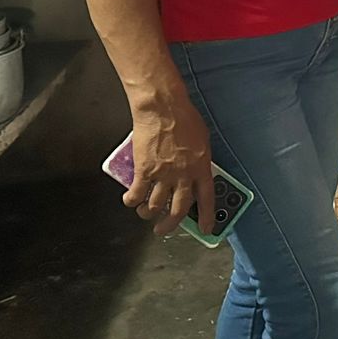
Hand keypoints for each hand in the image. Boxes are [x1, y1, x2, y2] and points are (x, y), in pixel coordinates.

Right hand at [127, 93, 214, 236]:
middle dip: (171, 224)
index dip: (206, 217)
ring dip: (149, 213)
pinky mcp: (144, 171)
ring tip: (146, 214)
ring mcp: (163, 175)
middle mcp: (183, 176)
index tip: (205, 229)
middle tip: (164, 229)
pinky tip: (130, 200)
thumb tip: (197, 172)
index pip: (207, 199)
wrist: (163, 108)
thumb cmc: (184, 118)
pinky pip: (136, 194)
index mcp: (201, 167)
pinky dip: (132, 200)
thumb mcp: (203, 140)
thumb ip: (200, 160)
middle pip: (178, 209)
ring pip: (155, 206)